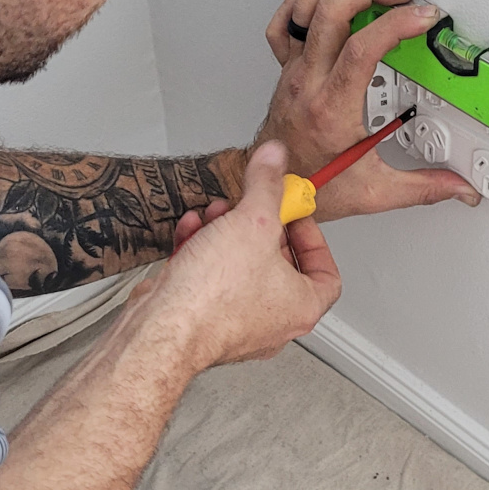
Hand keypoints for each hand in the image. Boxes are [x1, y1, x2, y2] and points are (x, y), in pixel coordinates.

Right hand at [128, 142, 339, 372]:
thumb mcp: (252, 221)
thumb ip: (266, 185)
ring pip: (239, 270)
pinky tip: (191, 231)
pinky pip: (210, 281)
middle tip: (251, 206)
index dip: (314, 239)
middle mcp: (273, 322)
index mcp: (301, 307)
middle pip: (278, 265)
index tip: (294, 216)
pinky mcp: (202, 321)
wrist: (162, 330)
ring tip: (215, 215)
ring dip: (226, 235)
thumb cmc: (213, 298)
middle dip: (259, 228)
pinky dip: (201, 253)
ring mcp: (236, 324)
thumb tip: (273, 159)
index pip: (326, 274)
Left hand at [257, 0, 480, 218]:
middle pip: (330, 13)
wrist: (270, 191)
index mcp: (332, 110)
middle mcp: (308, 83)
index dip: (395, 24)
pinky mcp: (286, 67)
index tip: (423, 16)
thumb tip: (459, 188)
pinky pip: (284, 21)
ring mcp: (294, 71)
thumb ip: (422, 188)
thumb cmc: (312, 188)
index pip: (360, 50)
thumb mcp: (373, 193)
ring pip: (304, 7)